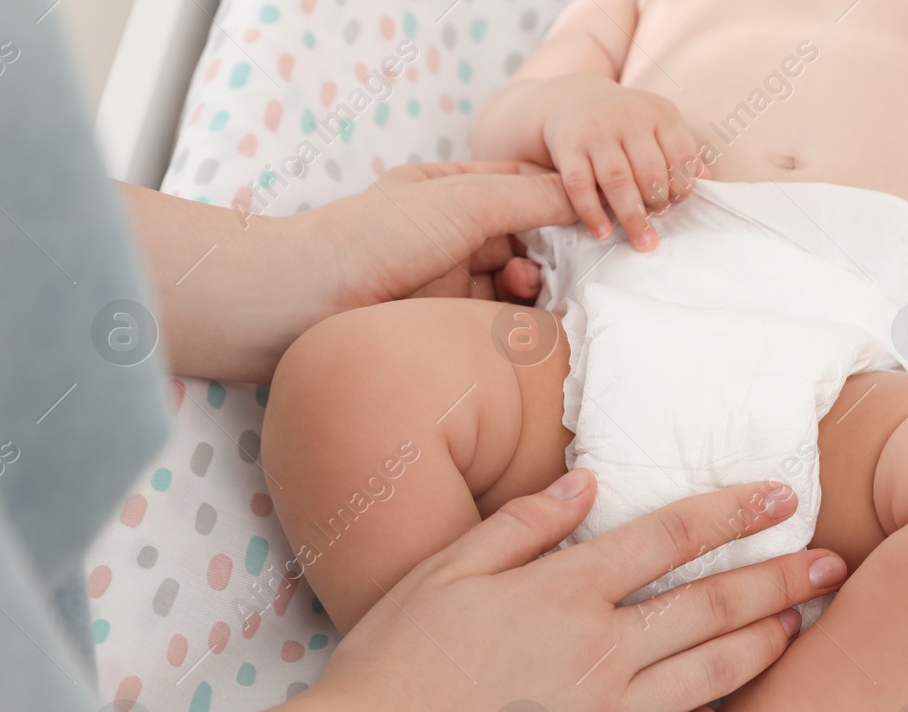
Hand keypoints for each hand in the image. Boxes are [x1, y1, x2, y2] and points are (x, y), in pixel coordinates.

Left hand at [124, 164, 575, 381]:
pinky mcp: (446, 328)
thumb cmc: (373, 238)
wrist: (301, 305)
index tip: (606, 220)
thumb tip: (588, 197)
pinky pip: (498, 324)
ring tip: (542, 299)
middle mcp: (452, 233)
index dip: (568, 203)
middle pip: (527, 240)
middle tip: (585, 271)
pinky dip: (520, 324)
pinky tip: (531, 328)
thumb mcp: (461, 202)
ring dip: (537, 291)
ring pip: (516, 285)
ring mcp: (449, 282)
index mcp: (451, 189)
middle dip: (557, 254)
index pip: (527, 188)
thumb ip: (529, 197)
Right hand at [221, 471, 847, 711]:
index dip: (734, 511)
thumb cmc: (392, 662)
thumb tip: (590, 479)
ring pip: (714, 674)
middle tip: (833, 563)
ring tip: (800, 626)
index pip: (672, 535)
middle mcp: (602, 649)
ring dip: (766, 645)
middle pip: (715, 604)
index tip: (783, 497)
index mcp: (565, 589)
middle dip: (783, 578)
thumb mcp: (446, 569)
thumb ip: (524, 522)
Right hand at [541, 73, 706, 248]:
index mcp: (659, 114)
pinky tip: (603, 233)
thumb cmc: (628, 125)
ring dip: (632, 215)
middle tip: (658, 219)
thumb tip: (709, 183)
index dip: (683, 184)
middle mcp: (629, 119)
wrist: (575, 99)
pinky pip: (579, 185)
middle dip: (658, 201)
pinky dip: (591, 213)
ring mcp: (597, 132)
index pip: (681, 153)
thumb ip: (683, 153)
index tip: (678, 202)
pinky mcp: (569, 146)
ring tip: (642, 241)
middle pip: (650, 169)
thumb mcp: (660, 127)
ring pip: (617, 179)